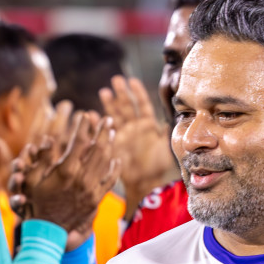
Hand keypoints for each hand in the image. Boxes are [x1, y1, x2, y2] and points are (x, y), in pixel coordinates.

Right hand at [10, 111, 118, 245]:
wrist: (48, 231)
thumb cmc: (36, 203)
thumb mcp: (32, 180)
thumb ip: (41, 159)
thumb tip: (48, 139)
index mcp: (65, 171)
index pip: (79, 141)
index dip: (83, 126)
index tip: (85, 115)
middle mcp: (81, 179)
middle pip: (98, 148)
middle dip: (103, 131)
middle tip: (107, 119)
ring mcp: (91, 189)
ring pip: (106, 161)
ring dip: (110, 145)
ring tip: (111, 132)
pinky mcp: (96, 199)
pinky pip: (110, 180)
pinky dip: (115, 168)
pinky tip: (116, 158)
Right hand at [99, 75, 178, 201]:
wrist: (145, 182)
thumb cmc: (158, 165)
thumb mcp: (166, 145)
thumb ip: (167, 130)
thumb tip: (172, 116)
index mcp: (148, 125)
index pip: (142, 104)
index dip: (137, 92)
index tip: (132, 81)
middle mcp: (134, 127)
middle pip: (127, 106)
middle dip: (121, 93)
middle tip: (115, 80)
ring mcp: (122, 134)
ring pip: (114, 115)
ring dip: (109, 104)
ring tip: (104, 92)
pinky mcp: (113, 144)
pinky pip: (103, 131)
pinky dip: (96, 123)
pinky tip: (90, 115)